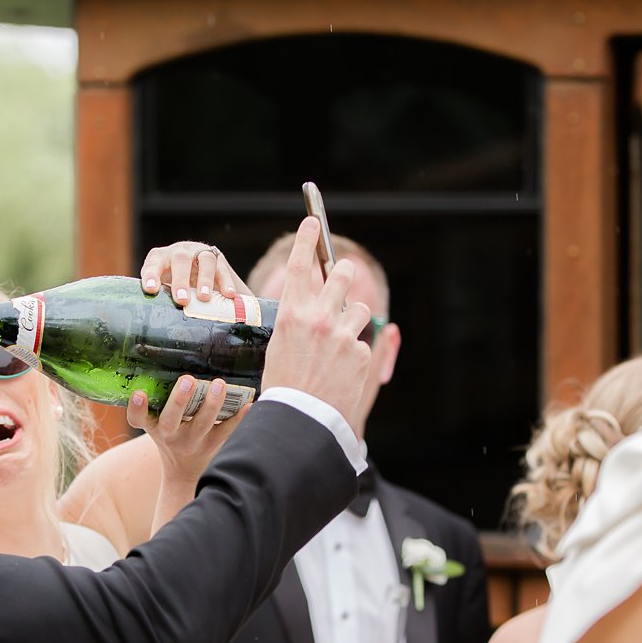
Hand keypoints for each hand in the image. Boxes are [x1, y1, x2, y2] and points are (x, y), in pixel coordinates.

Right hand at [128, 376, 248, 493]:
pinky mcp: (214, 445)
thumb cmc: (171, 434)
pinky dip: (238, 417)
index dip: (137, 408)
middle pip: (171, 421)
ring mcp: (193, 442)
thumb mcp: (157, 421)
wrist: (184, 471)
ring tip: (219, 384)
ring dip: (212, 404)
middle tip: (188, 380)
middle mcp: (171, 435)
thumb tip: (173, 357)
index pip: (138, 419)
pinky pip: (227, 431)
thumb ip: (160, 398)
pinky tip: (248, 403)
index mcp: (153, 425)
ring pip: (202, 424)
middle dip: (179, 400)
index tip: (139, 393)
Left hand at [139, 241, 250, 304]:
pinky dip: (226, 282)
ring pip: (205, 260)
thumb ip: (159, 298)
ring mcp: (200, 253)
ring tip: (204, 297)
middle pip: (180, 260)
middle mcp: (180, 251)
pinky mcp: (218, 259)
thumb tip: (154, 325)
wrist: (195, 265)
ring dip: (205, 279)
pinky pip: (223, 269)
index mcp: (160, 258)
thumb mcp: (162, 286)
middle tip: (182, 300)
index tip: (151, 289)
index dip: (151, 275)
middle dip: (181, 281)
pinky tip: (229, 294)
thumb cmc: (173, 283)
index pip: (153, 263)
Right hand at [259, 217, 372, 419]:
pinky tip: (340, 371)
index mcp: (291, 315)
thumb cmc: (283, 386)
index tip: (312, 223)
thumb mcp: (280, 346)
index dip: (306, 240)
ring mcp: (342, 334)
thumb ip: (298, 321)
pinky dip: (354, 353)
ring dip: (352, 319)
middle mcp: (319, 318)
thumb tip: (310, 308)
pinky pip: (361, 342)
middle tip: (344, 275)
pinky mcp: (360, 352)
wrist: (300, 419)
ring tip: (338, 343)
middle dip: (345, 273)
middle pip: (342, 275)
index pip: (299, 266)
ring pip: (359, 309)